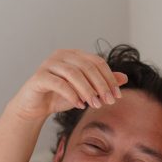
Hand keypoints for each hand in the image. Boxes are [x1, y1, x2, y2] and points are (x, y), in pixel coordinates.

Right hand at [9, 49, 127, 120]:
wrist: (37, 106)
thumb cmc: (62, 96)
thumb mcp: (87, 91)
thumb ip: (102, 83)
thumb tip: (124, 78)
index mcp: (75, 55)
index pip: (97, 62)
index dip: (109, 79)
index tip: (117, 96)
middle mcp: (62, 55)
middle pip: (87, 66)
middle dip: (101, 85)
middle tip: (108, 102)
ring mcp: (49, 64)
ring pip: (73, 73)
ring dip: (88, 91)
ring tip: (95, 105)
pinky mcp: (40, 77)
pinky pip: (58, 83)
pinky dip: (71, 94)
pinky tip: (79, 105)